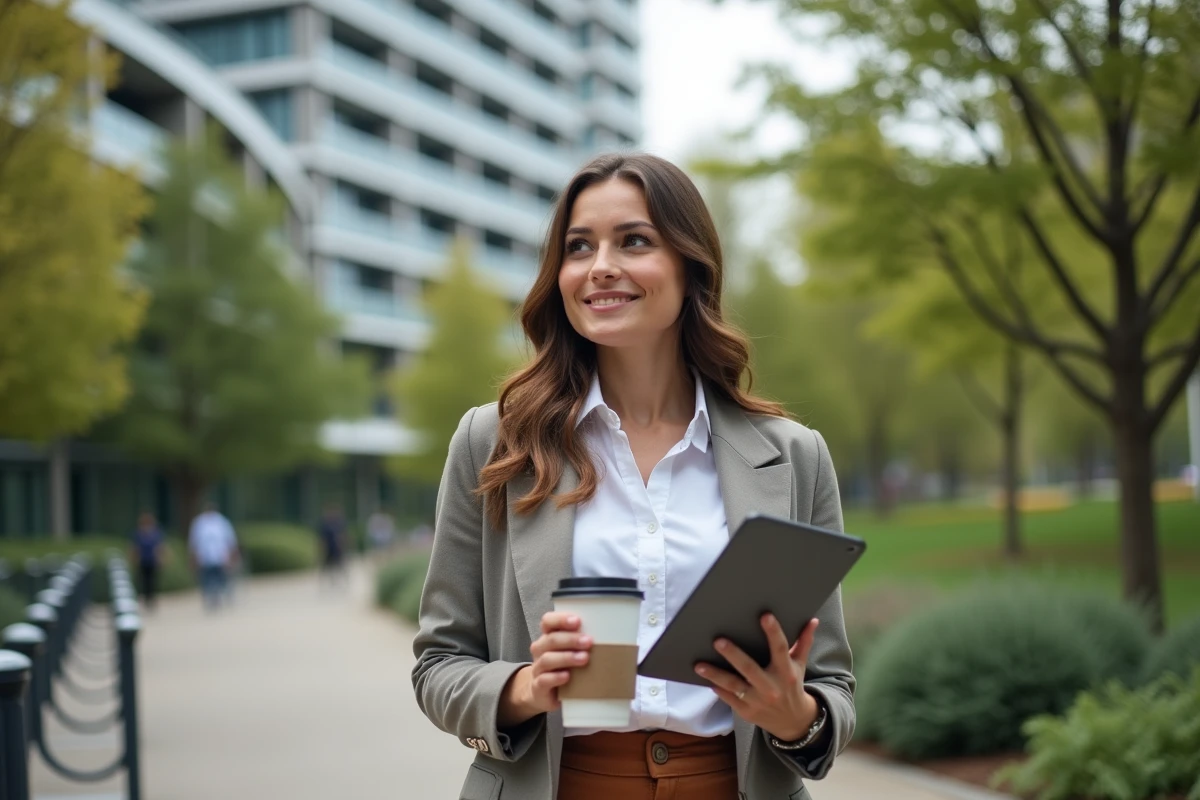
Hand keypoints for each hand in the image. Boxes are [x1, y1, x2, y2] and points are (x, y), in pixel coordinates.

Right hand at [499, 612, 592, 725]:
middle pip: (550, 639)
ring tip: (584, 658)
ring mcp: (538, 669)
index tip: (577, 621)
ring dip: (566, 657)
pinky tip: (567, 676)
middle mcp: (541, 651)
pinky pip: (543, 680)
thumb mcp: (573, 653)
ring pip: (547, 659)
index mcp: (548, 637)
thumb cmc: (564, 669)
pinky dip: (555, 677)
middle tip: (589, 642)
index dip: (560, 619)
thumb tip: (608, 635)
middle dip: (570, 639)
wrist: (548, 695)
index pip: (548, 622)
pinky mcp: (538, 687)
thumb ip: (583, 643)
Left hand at [694, 615, 820, 741]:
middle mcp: (771, 687)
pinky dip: (717, 689)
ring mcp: (757, 701)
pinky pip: (728, 699)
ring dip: (716, 675)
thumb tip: (813, 620)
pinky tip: (704, 678)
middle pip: (750, 668)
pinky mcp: (746, 712)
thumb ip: (804, 642)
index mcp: (786, 672)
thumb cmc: (793, 686)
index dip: (773, 632)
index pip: (780, 649)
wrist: (793, 722)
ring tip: (699, 664)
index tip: (764, 615)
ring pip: (734, 686)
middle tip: (718, 641)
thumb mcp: (800, 665)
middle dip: (734, 655)